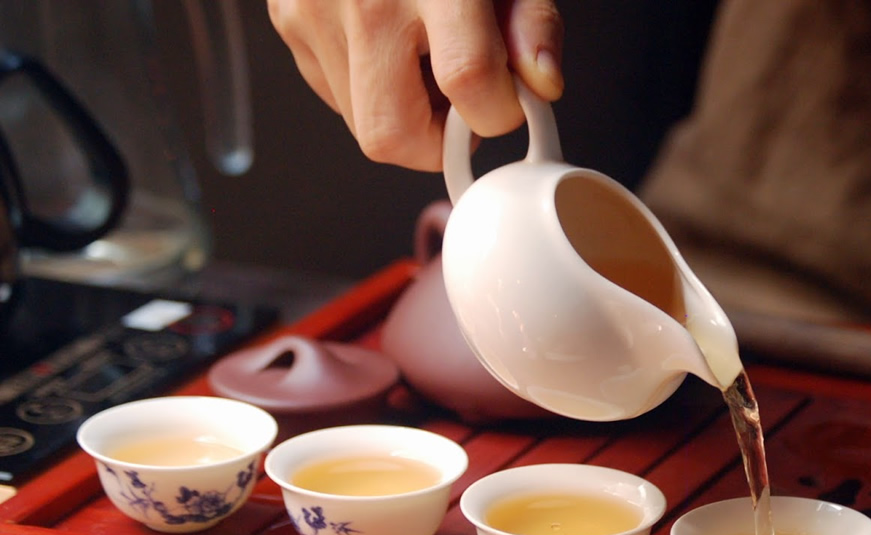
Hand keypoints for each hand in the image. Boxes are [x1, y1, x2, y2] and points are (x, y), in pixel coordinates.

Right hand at [267, 0, 563, 170]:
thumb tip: (541, 83)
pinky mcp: (287, 19)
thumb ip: (532, 24)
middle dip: (435, 144)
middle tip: (461, 108)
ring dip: (403, 114)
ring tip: (423, 59)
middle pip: (391, 135)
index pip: (468, 80)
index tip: (506, 103)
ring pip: (360, 125)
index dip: (498, 112)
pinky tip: (388, 44)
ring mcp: (312, 10)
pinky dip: (370, 88)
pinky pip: (333, 94)